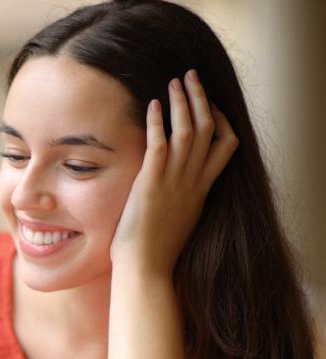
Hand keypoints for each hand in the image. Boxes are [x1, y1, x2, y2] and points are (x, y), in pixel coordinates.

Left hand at [111, 69, 238, 275]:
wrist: (147, 268)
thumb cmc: (156, 251)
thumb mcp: (180, 220)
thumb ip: (182, 200)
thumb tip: (175, 195)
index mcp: (202, 189)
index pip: (226, 146)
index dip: (222, 121)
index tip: (212, 106)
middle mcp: (194, 181)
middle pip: (209, 128)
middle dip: (201, 98)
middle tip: (191, 77)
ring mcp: (175, 181)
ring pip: (188, 130)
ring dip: (182, 101)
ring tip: (175, 81)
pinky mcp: (152, 183)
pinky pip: (160, 144)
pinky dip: (158, 122)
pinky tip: (152, 104)